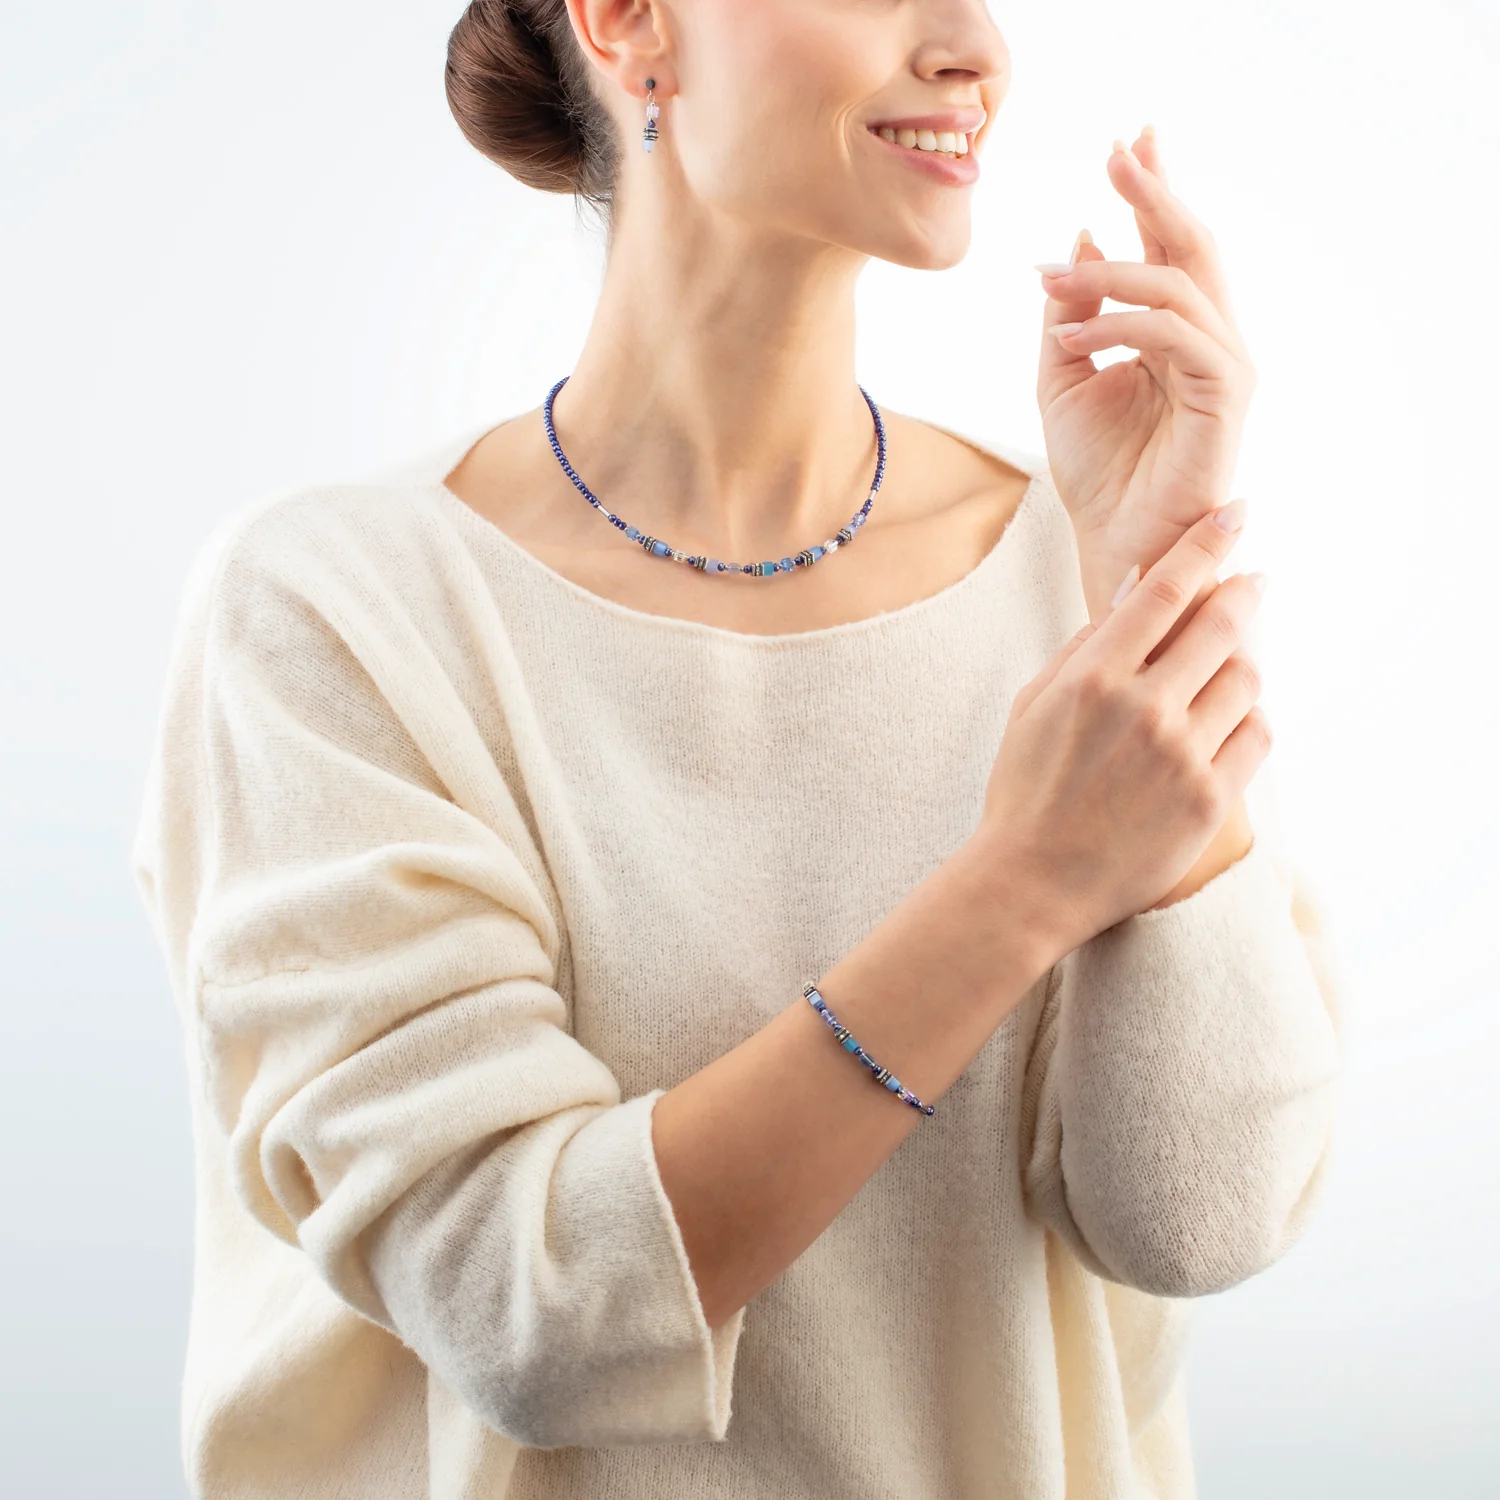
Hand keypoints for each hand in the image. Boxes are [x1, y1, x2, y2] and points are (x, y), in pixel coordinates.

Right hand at [979, 501, 1267, 950]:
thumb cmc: (1025, 790)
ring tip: (1222, 670)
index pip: (1164, 589)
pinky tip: (1226, 722)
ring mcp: (1182, 756)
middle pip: (1221, 624)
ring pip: (1247, 679)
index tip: (1233, 514)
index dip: (1205, 543)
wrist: (1032, 882)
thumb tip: (1133, 587)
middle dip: (1244, 591)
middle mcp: (1144, 709)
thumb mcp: (1033, 704)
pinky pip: (1257, 736)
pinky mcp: (1211, 800)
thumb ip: (1085, 644)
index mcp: (1093, 678)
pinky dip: (1248, 720)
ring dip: (1240, 663)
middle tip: (1253, 580)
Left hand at [1034, 126, 1257, 622]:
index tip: (1128, 143)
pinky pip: (1173, 334)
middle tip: (1120, 147)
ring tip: (1047, 279)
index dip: (1153, 191)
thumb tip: (1078, 242)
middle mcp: (1208, 340)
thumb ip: (1070, 313)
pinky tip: (1068, 337)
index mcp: (1174, 333)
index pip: (1169, 248)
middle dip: (1155, 192)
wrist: (1116, 542)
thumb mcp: (1063, 378)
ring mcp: (1224, 364)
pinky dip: (1117, 325)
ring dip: (1111, 271)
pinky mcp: (1224, 393)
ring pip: (1178, 284)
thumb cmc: (1098, 473)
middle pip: (1191, 246)